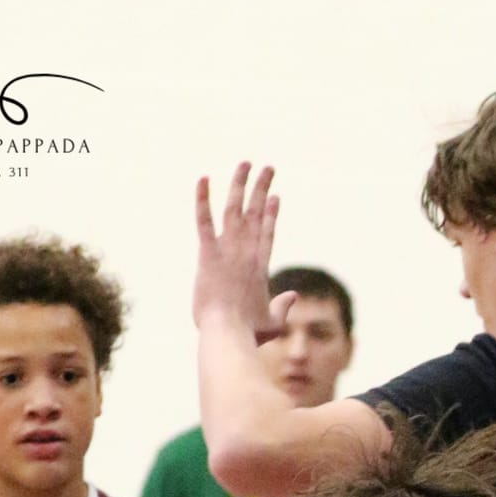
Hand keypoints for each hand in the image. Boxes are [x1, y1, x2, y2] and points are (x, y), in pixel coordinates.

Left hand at [193, 162, 294, 341]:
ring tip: (245, 163)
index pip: (267, 232)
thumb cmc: (248, 333)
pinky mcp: (208, 253)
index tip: (274, 197)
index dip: (271, 213)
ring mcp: (229, 250)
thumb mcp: (272, 323)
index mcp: (260, 266)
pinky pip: (204, 220)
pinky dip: (202, 199)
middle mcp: (247, 252)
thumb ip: (282, 307)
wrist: (227, 333)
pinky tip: (203, 179)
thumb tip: (293, 295)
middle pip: (256, 213)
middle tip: (267, 168)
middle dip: (262, 188)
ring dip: (240, 184)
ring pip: (235, 209)